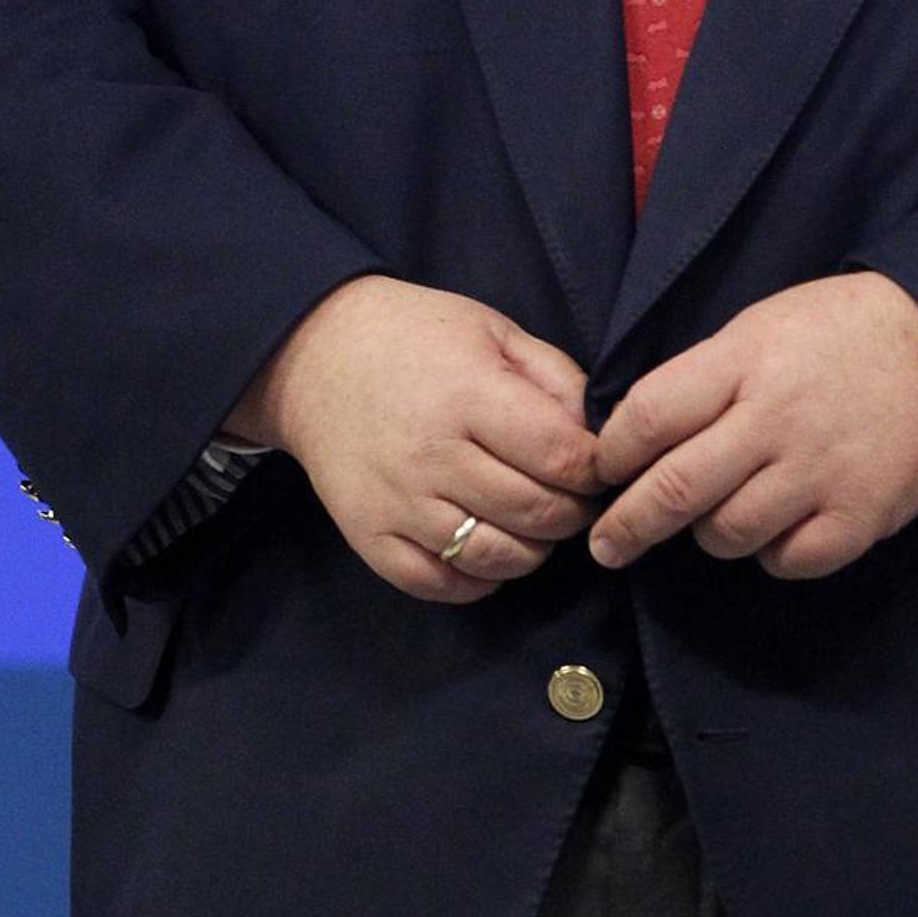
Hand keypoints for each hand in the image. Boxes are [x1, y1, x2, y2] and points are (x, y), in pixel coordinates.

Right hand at [229, 276, 602, 602]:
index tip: (598, 465)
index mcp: (469, 395)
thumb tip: (602, 435)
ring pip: (496, 558)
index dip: (596, 469)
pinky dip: (480, 579)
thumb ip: (555, 378)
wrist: (315, 357)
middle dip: (574, 512)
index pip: (561, 457)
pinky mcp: (370, 538)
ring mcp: (398, 504)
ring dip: (534, 550)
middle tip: (574, 497)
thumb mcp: (494, 331)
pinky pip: (442, 585)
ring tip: (535, 522)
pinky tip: (490, 549)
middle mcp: (433, 455)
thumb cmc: (416, 337)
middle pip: (536, 513)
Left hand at [589, 272, 917, 580]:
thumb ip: (706, 378)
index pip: (650, 416)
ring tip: (716, 519)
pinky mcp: (860, 516)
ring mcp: (819, 472)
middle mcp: (775, 419)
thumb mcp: (762, 326)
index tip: (605, 470)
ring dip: (708, 534)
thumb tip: (643, 435)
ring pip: (725, 534)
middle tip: (607, 545)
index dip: (614, 453)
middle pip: (674, 489)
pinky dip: (770, 553)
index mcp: (744, 361)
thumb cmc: (840, 330)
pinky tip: (776, 531)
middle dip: (626, 526)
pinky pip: (787, 560)